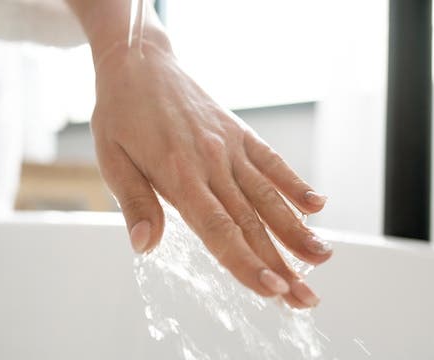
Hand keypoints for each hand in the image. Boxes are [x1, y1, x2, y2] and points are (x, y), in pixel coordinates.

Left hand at [91, 37, 331, 307]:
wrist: (139, 62)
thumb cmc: (121, 113)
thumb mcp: (112, 159)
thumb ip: (134, 202)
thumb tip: (145, 246)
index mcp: (179, 175)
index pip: (218, 230)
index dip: (246, 262)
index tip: (272, 290)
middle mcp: (212, 163)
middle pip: (252, 222)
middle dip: (281, 264)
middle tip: (306, 298)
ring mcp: (230, 147)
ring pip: (269, 196)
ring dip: (297, 231)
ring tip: (322, 259)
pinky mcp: (240, 133)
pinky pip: (272, 161)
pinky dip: (295, 184)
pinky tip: (316, 206)